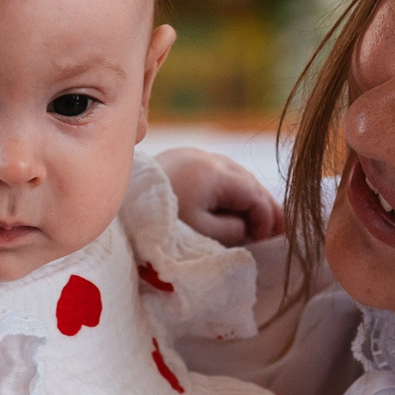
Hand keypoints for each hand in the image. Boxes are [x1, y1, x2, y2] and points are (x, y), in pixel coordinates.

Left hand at [154, 145, 281, 246]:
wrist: (118, 210)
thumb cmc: (161, 226)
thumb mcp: (204, 234)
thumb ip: (235, 230)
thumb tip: (251, 226)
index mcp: (215, 173)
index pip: (254, 194)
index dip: (266, 218)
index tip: (266, 240)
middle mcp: (205, 156)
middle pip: (246, 180)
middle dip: (261, 205)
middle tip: (276, 229)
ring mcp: (189, 154)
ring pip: (230, 175)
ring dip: (243, 197)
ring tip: (253, 220)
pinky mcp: (176, 158)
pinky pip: (212, 173)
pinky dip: (224, 190)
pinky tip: (227, 206)